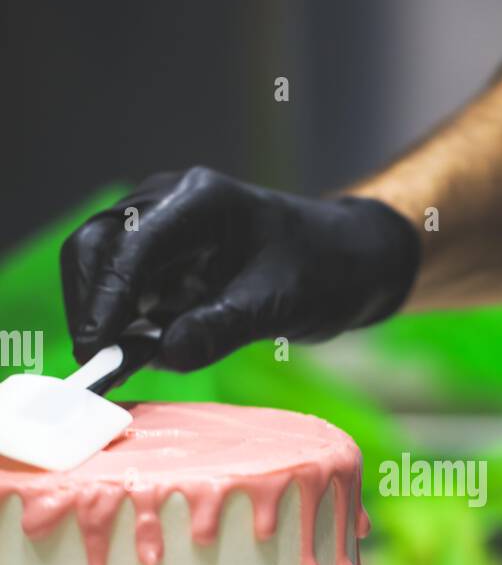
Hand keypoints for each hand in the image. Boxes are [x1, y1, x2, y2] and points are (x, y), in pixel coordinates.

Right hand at [61, 167, 420, 369]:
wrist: (346, 260)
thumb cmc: (321, 269)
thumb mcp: (279, 304)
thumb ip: (222, 328)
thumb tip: (165, 355)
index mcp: (200, 200)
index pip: (131, 245)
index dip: (107, 299)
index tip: (97, 350)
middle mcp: (168, 202)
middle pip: (96, 246)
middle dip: (91, 305)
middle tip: (98, 363)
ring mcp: (159, 225)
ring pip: (99, 265)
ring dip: (102, 314)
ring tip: (122, 361)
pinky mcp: (159, 255)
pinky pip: (122, 286)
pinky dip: (119, 320)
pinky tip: (137, 351)